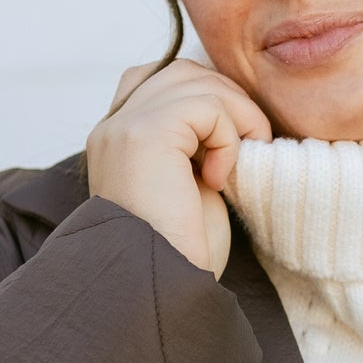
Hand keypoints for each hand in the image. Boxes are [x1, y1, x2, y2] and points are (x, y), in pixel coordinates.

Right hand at [86, 58, 272, 276]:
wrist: (161, 290)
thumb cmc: (182, 254)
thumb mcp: (191, 185)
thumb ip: (196, 143)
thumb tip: (232, 110)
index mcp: (117, 140)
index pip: (159, 80)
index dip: (206, 99)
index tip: (230, 144)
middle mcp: (111, 128)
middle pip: (181, 72)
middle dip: (227, 101)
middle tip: (250, 146)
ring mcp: (122, 127)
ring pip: (197, 82)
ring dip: (236, 117)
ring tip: (238, 164)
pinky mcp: (143, 135)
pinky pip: (206, 107)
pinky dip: (228, 137)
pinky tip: (218, 178)